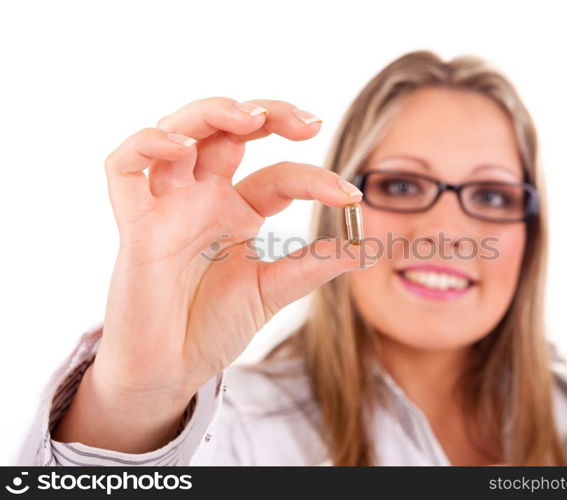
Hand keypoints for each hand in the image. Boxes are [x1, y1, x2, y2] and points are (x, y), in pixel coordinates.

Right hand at [96, 97, 373, 409]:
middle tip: (308, 123)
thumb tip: (368, 246)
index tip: (351, 196)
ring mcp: (168, 206)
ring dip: (212, 113)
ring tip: (251, 117)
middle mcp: (204, 199)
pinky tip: (180, 146)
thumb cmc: (212, 327)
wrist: (170, 370)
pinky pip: (123, 168)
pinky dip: (145, 145)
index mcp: (238, 212)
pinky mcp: (135, 224)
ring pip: (178, 132)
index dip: (316, 179)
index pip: (279, 176)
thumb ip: (313, 265)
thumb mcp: (273, 291)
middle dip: (267, 114)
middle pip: (227, 131)